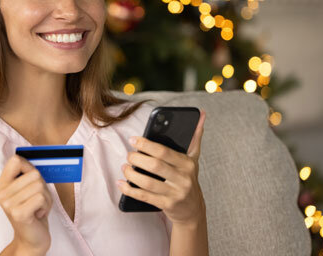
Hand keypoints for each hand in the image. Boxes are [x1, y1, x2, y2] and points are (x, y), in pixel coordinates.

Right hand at [0, 154, 52, 253]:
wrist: (32, 238)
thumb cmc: (33, 209)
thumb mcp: (28, 188)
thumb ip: (27, 172)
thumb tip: (32, 155)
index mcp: (1, 184)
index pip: (16, 160)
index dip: (29, 167)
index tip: (31, 180)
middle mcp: (1, 193)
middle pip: (34, 173)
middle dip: (42, 186)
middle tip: (36, 200)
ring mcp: (8, 204)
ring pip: (39, 185)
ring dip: (45, 198)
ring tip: (37, 207)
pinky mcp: (18, 213)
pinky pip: (41, 197)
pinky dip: (45, 206)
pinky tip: (38, 214)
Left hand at [117, 109, 206, 225]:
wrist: (192, 209)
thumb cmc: (188, 178)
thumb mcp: (193, 158)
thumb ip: (195, 136)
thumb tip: (200, 113)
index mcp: (187, 163)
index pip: (164, 152)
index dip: (146, 145)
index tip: (133, 139)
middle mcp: (183, 179)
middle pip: (155, 166)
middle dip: (137, 159)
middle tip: (128, 155)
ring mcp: (175, 193)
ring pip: (148, 183)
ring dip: (132, 174)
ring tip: (124, 167)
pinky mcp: (167, 205)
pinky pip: (145, 197)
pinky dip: (130, 190)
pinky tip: (121, 184)